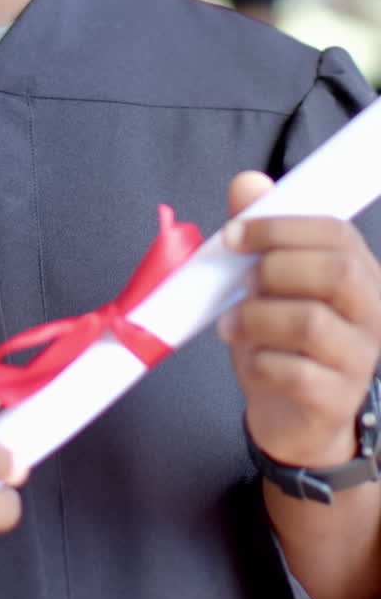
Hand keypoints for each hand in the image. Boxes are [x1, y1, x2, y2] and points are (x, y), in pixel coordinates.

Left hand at [217, 171, 380, 468]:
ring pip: (312, 322)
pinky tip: (251, 360)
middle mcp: (371, 313)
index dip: (279, 228)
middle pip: (337, 272)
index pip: (335, 233)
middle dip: (275, 269)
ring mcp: (360, 360)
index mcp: (358, 272)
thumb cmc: (279, 338)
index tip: (232, 235)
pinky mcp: (338, 401)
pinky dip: (262, 361)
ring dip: (257, 317)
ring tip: (232, 324)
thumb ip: (259, 233)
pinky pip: (299, 374)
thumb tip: (248, 182)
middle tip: (242, 284)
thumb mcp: (264, 282)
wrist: (289, 415)